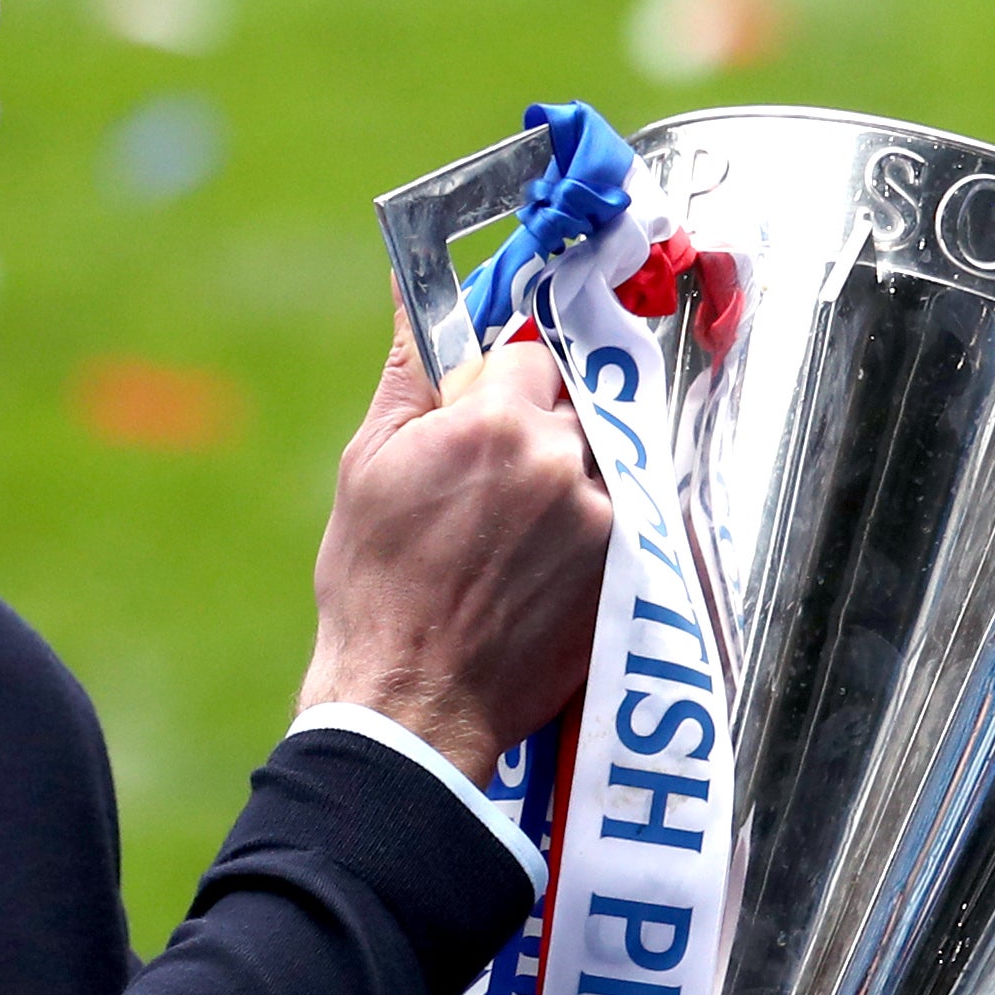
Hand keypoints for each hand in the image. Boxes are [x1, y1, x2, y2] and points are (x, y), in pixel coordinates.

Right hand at [295, 301, 607, 785]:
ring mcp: (602, 518)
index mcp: (496, 422)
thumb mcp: (369, 463)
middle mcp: (562, 461)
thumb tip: (411, 294)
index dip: (504, 387)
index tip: (482, 418)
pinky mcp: (625, 570)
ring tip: (518, 533)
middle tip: (494, 484)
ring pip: (605, 460)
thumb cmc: (375, 588)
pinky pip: (623, 516)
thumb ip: (410, 371)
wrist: (411, 700)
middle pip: (576, 404)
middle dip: (542, 427)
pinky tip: (543, 564)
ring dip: (572, 477)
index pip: (533, 356)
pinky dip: (592, 528)